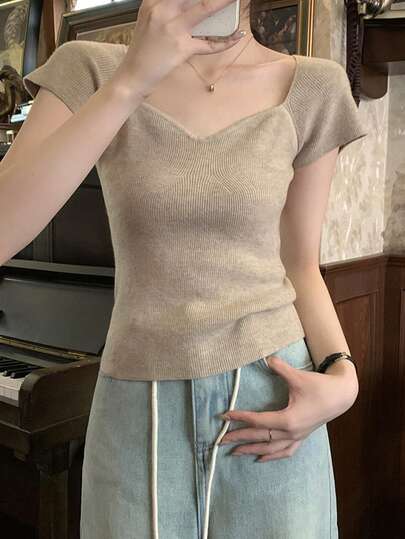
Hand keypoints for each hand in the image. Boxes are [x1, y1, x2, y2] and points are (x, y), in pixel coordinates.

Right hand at [118, 0, 246, 97]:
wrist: (133, 75)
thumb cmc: (144, 49)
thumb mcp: (148, 19)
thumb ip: (164, 6)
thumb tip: (189, 4)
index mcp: (153, 1)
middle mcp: (162, 10)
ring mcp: (173, 29)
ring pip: (205, 8)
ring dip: (224, 3)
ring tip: (235, 0)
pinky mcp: (182, 48)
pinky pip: (209, 44)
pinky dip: (226, 41)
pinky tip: (236, 36)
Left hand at [218, 354, 358, 461]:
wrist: (341, 395)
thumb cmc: (319, 386)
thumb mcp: (298, 376)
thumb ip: (280, 368)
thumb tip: (266, 358)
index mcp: (288, 419)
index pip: (258, 421)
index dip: (240, 418)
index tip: (225, 416)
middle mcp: (291, 432)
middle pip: (260, 437)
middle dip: (239, 438)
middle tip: (220, 440)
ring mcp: (297, 437)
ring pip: (270, 449)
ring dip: (252, 450)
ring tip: (234, 453)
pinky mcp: (302, 437)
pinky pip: (285, 452)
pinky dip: (271, 456)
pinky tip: (260, 459)